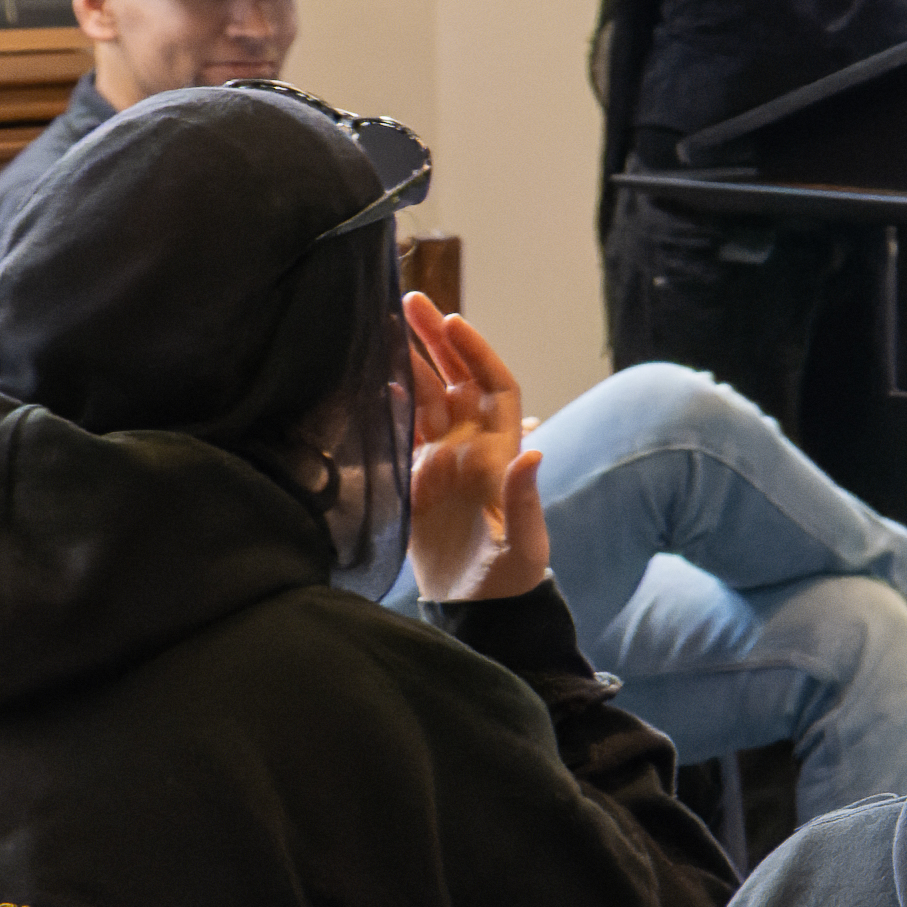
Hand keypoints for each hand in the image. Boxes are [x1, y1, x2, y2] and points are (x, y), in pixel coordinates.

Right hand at [396, 290, 548, 605]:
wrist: (480, 607)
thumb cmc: (511, 576)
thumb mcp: (524, 542)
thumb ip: (524, 499)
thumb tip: (534, 452)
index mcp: (500, 451)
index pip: (494, 385)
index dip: (476, 351)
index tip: (452, 321)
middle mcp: (472, 445)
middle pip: (455, 377)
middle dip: (435, 338)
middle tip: (409, 299)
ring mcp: (443, 458)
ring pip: (425, 396)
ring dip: (408, 362)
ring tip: (382, 325)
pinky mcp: (416, 477)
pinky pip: (402, 429)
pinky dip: (389, 404)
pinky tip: (372, 380)